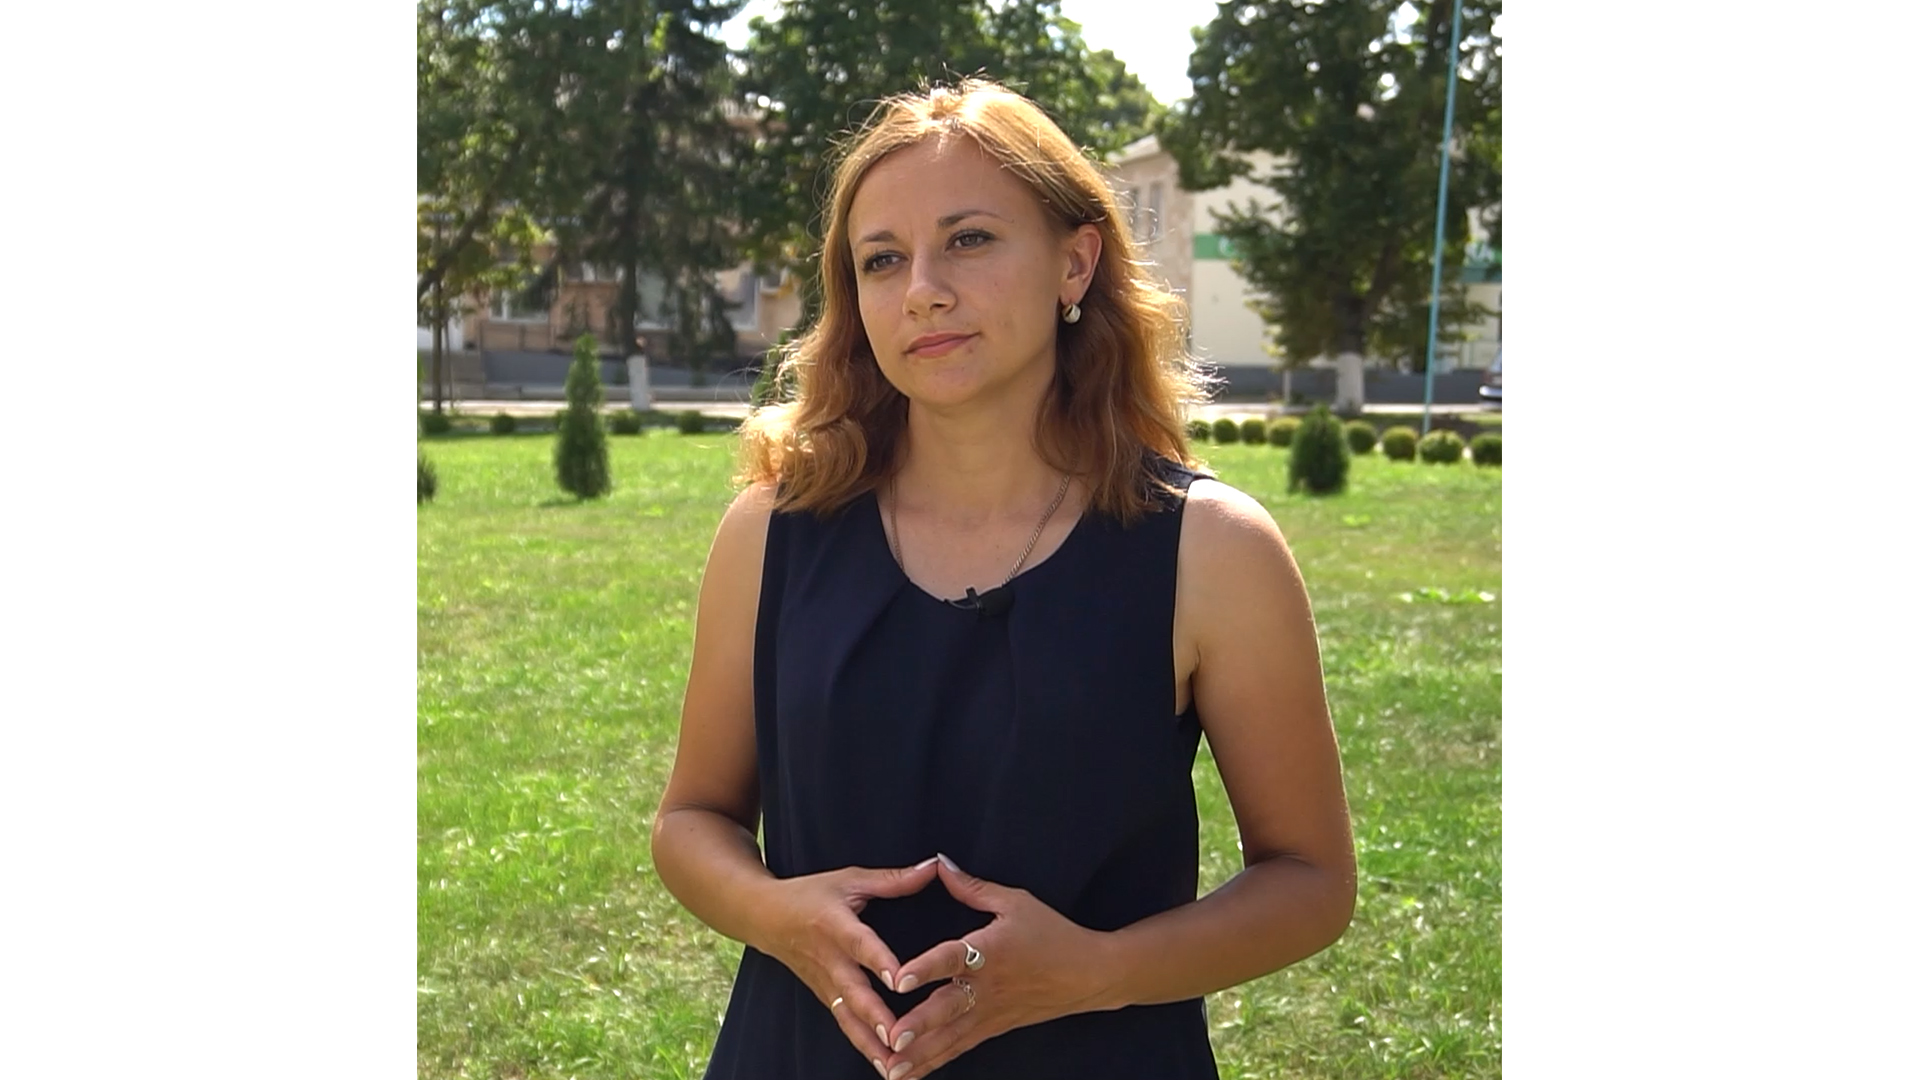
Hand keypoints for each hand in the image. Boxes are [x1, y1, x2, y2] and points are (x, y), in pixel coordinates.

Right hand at [760, 858, 941, 1071]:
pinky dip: (863, 1047)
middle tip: (899, 1039)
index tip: (901, 981)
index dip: (880, 962)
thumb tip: (934, 867)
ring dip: (870, 1044)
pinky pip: (845, 1025)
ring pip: (848, 1019)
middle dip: (877, 1019)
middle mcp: (829, 959)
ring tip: (895, 1066)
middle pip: (854, 993)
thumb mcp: (850, 879)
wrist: (763, 917)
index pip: (861, 945)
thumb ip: (893, 879)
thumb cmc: (811, 894)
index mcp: (836, 925)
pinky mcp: (824, 997)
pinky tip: (885, 1066)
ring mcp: (825, 983)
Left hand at [876, 854, 1114, 1079]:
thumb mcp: (1016, 902)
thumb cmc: (1053, 934)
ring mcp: (989, 1013)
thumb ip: (972, 887)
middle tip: (891, 1037)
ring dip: (920, 1055)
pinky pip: (958, 1049)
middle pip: (949, 1008)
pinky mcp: (991, 1030)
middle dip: (919, 1025)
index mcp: (989, 951)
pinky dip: (933, 1064)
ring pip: (950, 1038)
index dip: (926, 967)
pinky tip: (907, 1075)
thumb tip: (938, 864)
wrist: (1089, 975)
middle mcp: (986, 987)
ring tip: (890, 1069)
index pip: (954, 958)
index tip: (898, 979)